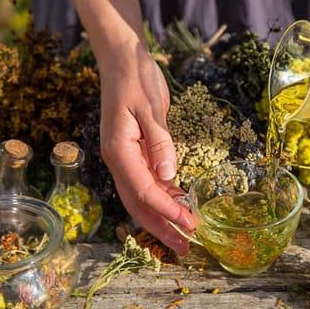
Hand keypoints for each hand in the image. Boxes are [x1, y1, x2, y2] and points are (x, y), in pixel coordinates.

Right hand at [99, 49, 194, 254]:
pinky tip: (179, 204)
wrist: (123, 61)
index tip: (190, 224)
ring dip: (162, 217)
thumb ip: (160, 142)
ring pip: (142, 197)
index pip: (144, 191)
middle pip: (138, 204)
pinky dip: (163, 196)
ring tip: (183, 234)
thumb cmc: (135, 79)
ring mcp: (125, 158)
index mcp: (119, 151)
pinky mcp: (135, 153)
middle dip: (161, 227)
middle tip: (184, 247)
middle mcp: (119, 160)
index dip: (167, 210)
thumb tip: (169, 176)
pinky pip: (147, 182)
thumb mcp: (151, 107)